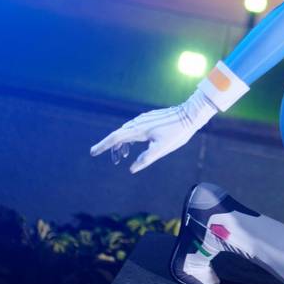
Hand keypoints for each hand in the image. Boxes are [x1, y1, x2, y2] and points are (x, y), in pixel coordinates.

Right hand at [90, 88, 216, 173]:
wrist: (190, 114)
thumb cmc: (177, 132)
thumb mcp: (162, 149)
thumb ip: (146, 159)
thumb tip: (131, 169)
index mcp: (139, 130)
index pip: (116, 138)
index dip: (103, 146)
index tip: (93, 152)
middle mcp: (138, 123)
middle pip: (119, 135)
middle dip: (112, 147)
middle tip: (113, 161)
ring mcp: (144, 119)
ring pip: (126, 131)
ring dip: (122, 143)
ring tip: (123, 156)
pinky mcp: (150, 118)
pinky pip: (133, 128)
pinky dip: (129, 137)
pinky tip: (134, 144)